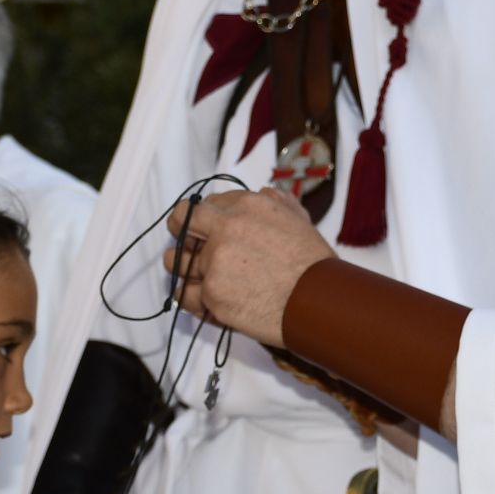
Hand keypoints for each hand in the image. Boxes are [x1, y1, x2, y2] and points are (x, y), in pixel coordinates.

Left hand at [164, 188, 334, 345]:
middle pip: (181, 221)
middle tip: (187, 242)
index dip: (207, 216)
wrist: (318, 302)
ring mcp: (214, 262)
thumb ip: (279, 202)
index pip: (208, 204)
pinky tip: (197, 296)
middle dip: (181, 230)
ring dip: (182, 264)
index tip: (209, 227)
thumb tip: (265, 192)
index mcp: (246, 205)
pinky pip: (184, 294)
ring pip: (176, 260)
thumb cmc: (314, 264)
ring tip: (193, 273)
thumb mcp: (300, 220)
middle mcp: (225, 228)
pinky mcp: (211, 294)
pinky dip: (189, 296)